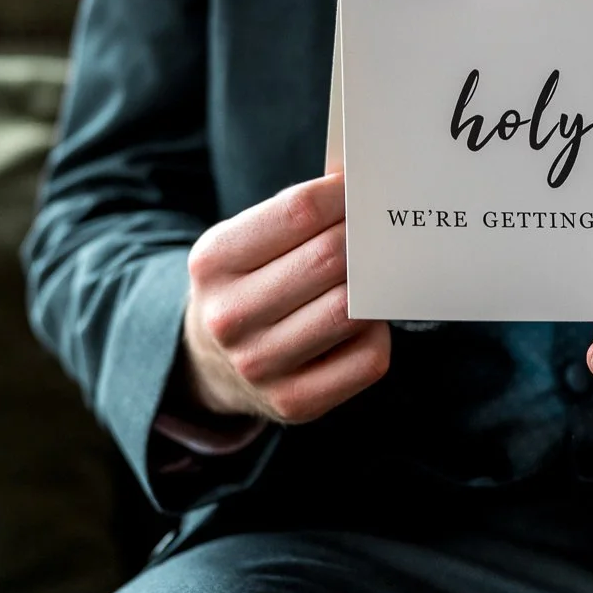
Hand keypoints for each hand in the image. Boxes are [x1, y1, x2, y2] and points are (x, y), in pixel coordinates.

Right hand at [180, 173, 389, 424]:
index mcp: (213, 261)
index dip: (343, 195)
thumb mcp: (245, 241)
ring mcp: (259, 365)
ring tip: (370, 277)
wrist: (211, 361)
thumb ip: (295, 214)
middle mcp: (229, 316)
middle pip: (329, 259)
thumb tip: (364, 189)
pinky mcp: (293, 402)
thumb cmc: (248, 283)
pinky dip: (377, 333)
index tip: (364, 190)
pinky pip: (368, 357)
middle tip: (380, 231)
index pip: (299, 212)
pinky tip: (361, 323)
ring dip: (373, 288)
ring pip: (351, 309)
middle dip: (365, 239)